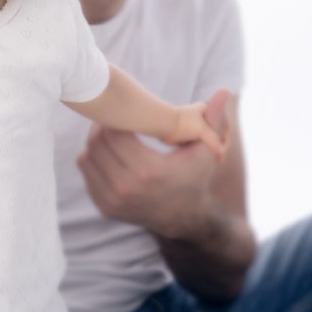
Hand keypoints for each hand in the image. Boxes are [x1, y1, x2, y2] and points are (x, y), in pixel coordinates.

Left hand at [78, 90, 231, 237]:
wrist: (185, 218)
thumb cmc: (194, 178)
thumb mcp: (206, 152)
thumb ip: (213, 122)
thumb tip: (224, 92)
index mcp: (149, 171)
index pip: (113, 134)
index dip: (115, 118)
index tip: (124, 112)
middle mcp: (127, 188)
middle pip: (96, 144)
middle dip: (102, 126)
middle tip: (113, 118)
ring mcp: (112, 200)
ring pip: (87, 157)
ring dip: (95, 142)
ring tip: (110, 133)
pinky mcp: (104, 207)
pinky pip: (87, 172)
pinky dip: (94, 159)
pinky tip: (109, 153)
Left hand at [163, 102, 228, 160]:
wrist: (161, 125)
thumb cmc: (182, 124)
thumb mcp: (203, 131)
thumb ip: (215, 140)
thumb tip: (222, 152)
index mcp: (206, 110)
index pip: (223, 125)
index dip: (225, 139)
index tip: (222, 150)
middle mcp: (200, 117)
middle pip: (215, 133)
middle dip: (218, 144)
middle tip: (219, 158)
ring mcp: (192, 126)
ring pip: (206, 139)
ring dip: (210, 148)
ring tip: (213, 160)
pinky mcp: (185, 135)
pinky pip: (197, 144)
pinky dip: (200, 150)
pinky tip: (202, 159)